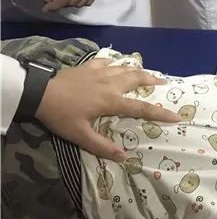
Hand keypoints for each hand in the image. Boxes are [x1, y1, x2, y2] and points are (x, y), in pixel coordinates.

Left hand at [35, 59, 180, 161]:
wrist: (38, 93)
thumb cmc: (61, 116)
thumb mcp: (80, 136)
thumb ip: (102, 146)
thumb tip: (124, 157)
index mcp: (111, 101)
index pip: (141, 108)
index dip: (160, 113)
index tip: (176, 116)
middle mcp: (110, 84)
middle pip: (138, 78)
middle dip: (154, 80)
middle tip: (165, 83)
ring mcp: (99, 73)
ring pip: (125, 67)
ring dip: (138, 70)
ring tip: (147, 73)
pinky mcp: (87, 67)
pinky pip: (106, 62)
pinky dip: (115, 63)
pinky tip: (117, 65)